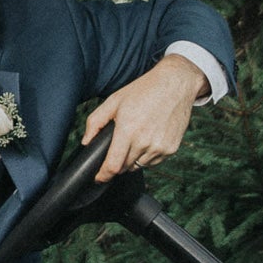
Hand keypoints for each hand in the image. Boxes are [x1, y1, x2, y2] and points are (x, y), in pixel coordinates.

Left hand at [79, 52, 208, 178]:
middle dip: (116, 164)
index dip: (104, 175)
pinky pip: (153, 161)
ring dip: (132, 160)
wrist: (175, 84)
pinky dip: (147, 156)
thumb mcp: (114, 101)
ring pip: (139, 165)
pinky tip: (147, 139)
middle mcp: (145, 141)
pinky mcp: (171, 148)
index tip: (99, 178)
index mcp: (128, 130)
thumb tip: (86, 141)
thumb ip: (95, 122)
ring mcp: (160, 147)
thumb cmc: (143, 90)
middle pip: (125, 167)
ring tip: (134, 139)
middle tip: (116, 148)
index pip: (113, 165)